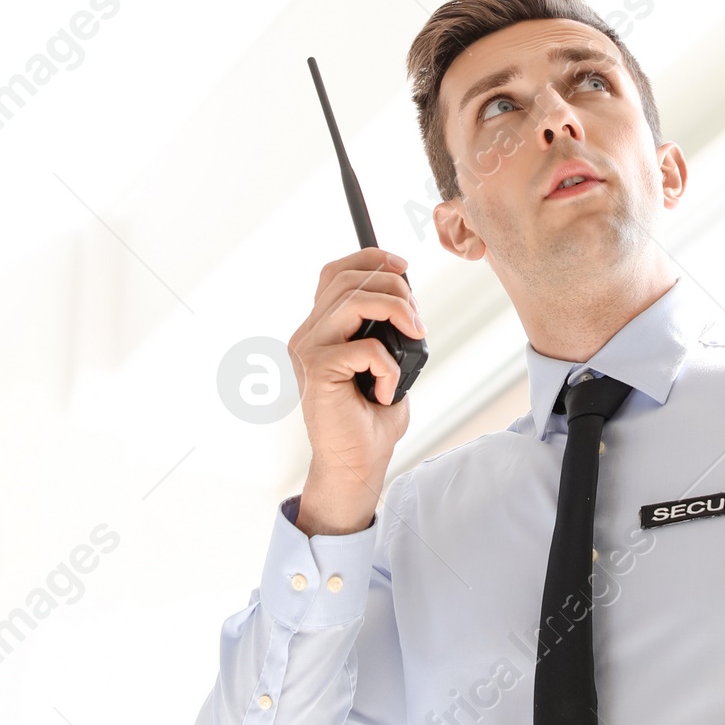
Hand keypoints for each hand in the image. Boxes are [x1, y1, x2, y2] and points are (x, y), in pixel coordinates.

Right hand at [288, 249, 423, 533]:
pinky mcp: (316, 372)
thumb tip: (406, 302)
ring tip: (415, 336)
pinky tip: (388, 390)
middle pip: (348, 280)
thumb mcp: (384, 362)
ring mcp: (308, 352)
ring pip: (354, 302)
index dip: (370, 259)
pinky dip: (388, 366)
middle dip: (394, 287)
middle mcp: (307, 335)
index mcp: (319, 329)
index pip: (335, 273)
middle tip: (417, 319)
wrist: (355, 464)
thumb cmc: (371, 418)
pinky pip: (364, 348)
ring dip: (397, 312)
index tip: (403, 266)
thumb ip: (385, 330)